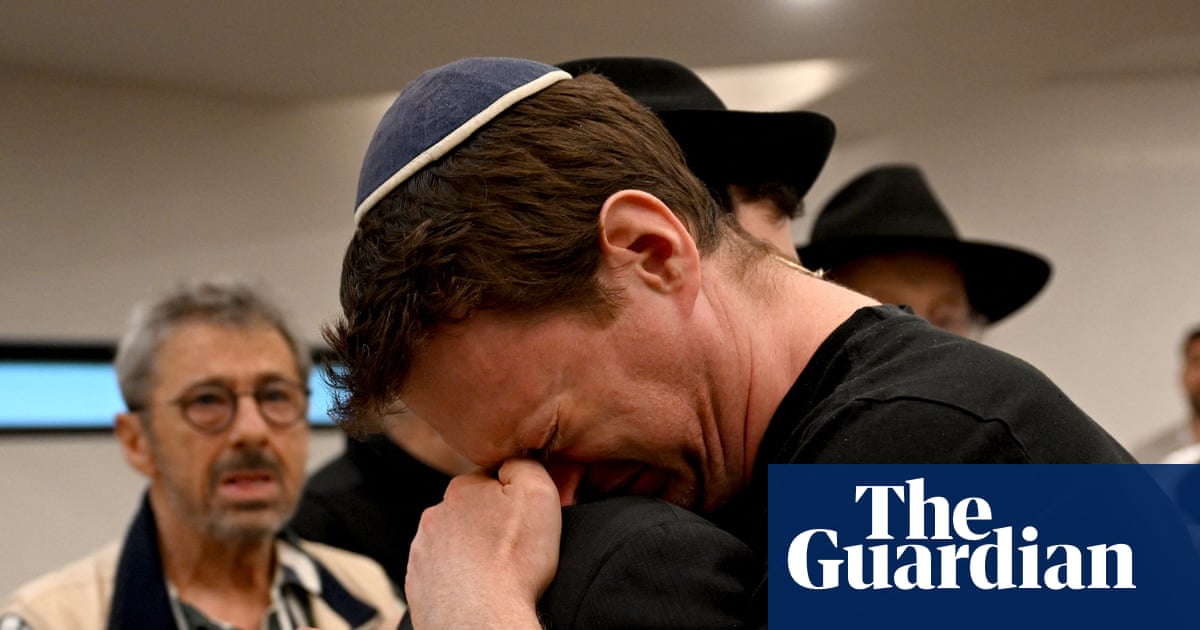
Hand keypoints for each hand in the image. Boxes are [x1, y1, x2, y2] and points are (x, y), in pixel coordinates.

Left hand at [406, 458, 561, 628]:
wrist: (480, 620)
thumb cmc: (514, 559)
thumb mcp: (537, 492)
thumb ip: (525, 463)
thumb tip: (515, 459)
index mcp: (461, 489)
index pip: (491, 479)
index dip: (513, 496)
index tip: (526, 518)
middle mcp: (434, 515)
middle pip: (470, 511)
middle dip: (488, 523)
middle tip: (514, 547)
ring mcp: (421, 552)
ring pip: (453, 542)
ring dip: (471, 551)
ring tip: (495, 571)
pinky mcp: (417, 584)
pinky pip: (441, 572)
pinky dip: (457, 577)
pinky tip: (476, 587)